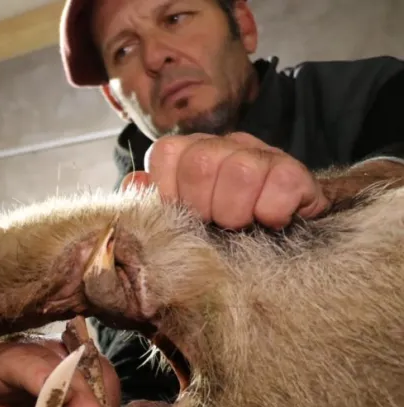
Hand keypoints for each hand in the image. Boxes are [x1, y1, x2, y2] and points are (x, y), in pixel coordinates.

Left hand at [121, 132, 329, 229]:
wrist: (283, 238)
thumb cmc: (219, 230)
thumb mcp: (178, 220)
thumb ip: (150, 203)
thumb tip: (134, 184)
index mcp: (189, 153)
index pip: (165, 153)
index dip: (171, 192)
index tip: (185, 216)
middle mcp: (223, 145)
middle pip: (200, 162)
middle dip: (204, 206)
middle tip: (215, 224)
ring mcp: (261, 154)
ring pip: (241, 171)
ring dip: (238, 212)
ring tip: (243, 224)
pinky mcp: (295, 171)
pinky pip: (281, 184)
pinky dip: (273, 211)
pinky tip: (272, 220)